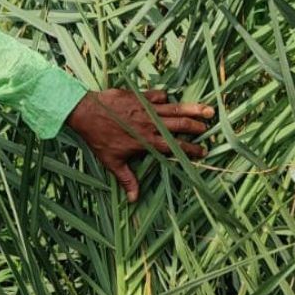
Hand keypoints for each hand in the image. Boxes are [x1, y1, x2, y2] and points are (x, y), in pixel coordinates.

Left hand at [65, 89, 215, 201]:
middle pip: (180, 124)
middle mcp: (150, 124)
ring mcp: (146, 108)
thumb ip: (127, 179)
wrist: (86, 112)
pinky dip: (165, 97)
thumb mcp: (112, 161)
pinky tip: (169, 100)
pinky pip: (158, 95)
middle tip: (209, 128)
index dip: (190, 149)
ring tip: (209, 109)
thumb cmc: (98, 138)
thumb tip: (133, 200)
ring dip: (192, 108)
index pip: (174, 146)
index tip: (202, 151)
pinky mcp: (139, 96)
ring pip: (174, 108)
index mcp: (147, 141)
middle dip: (197, 126)